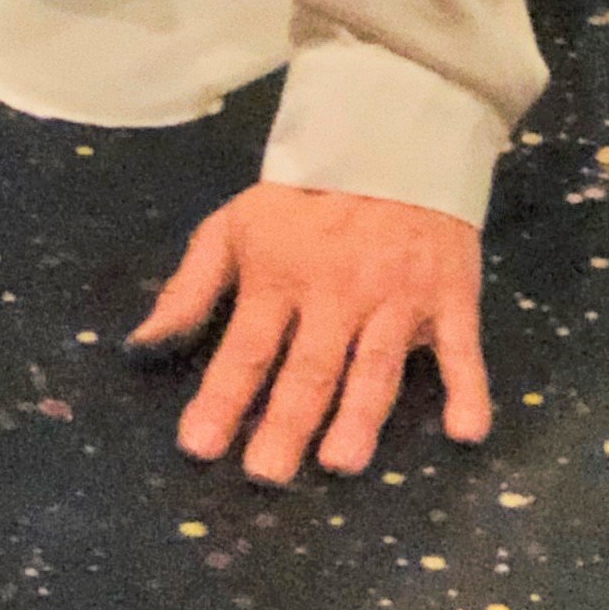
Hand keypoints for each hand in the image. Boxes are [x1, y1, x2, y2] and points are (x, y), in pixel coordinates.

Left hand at [131, 182, 487, 483]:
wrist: (392, 135)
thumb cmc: (306, 195)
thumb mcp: (236, 224)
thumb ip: (190, 288)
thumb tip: (140, 347)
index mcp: (280, 275)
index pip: (247, 347)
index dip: (221, 396)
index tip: (198, 446)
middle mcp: (336, 292)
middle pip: (309, 366)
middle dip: (286, 421)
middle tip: (267, 475)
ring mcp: (395, 297)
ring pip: (375, 364)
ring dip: (361, 413)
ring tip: (341, 463)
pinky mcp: (449, 296)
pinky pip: (460, 347)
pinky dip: (467, 386)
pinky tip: (467, 430)